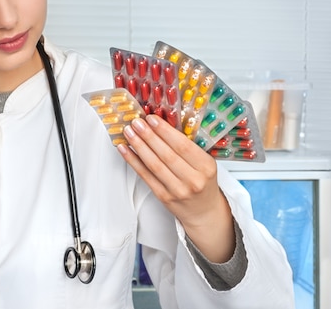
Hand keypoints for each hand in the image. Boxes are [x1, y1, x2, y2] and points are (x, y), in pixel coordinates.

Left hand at [117, 114, 234, 261]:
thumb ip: (186, 147)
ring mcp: (177, 190)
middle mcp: (193, 179)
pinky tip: (125, 150)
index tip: (152, 119)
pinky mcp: (163, 197)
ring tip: (129, 133)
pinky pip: (145, 176)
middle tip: (136, 123)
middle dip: (148, 136)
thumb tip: (159, 126)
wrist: (204, 212)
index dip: (164, 131)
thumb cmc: (203, 183)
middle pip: (166, 154)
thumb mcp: (203, 164)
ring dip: (138, 146)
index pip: (182, 145)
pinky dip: (133, 161)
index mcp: (206, 167)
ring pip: (154, 164)